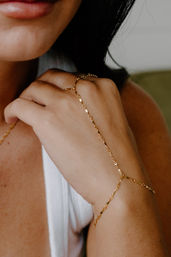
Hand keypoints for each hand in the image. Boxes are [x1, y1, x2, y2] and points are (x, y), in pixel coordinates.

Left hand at [4, 69, 143, 207]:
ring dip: (26, 97)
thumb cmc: (118, 157)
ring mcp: (66, 101)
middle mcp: (85, 87)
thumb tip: (71, 108)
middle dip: (42, 87)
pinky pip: (20, 105)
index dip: (60, 88)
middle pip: (52, 78)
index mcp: (104, 86)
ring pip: (35, 87)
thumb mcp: (113, 119)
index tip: (53, 98)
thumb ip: (93, 106)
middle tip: (35, 100)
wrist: (118, 179)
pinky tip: (11, 118)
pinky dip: (12, 109)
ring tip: (22, 111)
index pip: (73, 78)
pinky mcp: (48, 119)